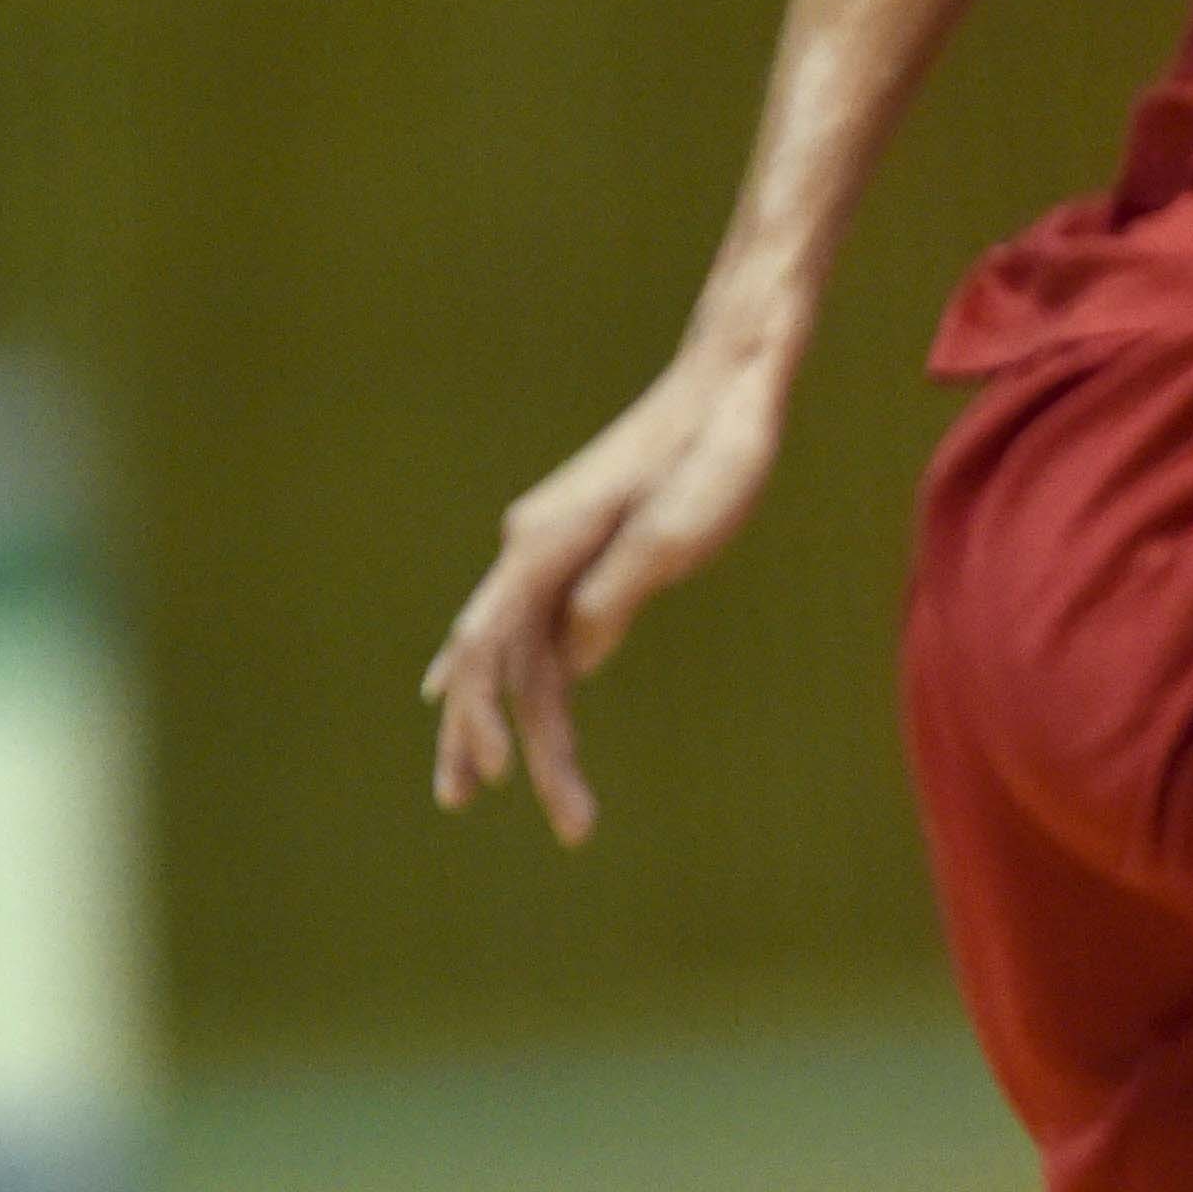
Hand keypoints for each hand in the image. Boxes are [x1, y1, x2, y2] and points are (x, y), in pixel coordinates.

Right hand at [422, 338, 793, 842]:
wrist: (729, 386)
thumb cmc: (715, 456)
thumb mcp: (677, 532)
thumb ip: (617, 593)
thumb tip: (577, 658)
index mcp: (546, 542)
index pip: (490, 644)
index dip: (482, 714)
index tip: (492, 776)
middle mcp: (532, 547)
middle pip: (491, 658)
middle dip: (480, 736)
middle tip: (463, 805)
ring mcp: (553, 552)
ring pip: (515, 653)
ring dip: (513, 725)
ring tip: (496, 794)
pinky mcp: (583, 556)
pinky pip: (540, 635)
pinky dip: (527, 687)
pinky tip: (517, 729)